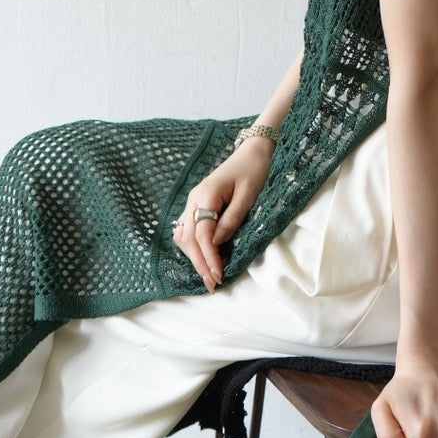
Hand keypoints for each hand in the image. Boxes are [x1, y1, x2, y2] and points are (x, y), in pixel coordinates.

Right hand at [171, 137, 273, 292]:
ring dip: (194, 257)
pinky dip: (193, 247)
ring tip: (208, 276)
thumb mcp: (249, 195)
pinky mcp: (197, 205)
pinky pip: (188, 230)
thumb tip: (217, 244)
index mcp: (206, 194)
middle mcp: (193, 199)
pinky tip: (204, 259)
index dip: (209, 257)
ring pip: (184, 236)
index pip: (202, 233)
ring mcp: (192, 202)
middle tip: (213, 284)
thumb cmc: (253, 171)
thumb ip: (232, 219)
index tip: (219, 275)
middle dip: (199, 263)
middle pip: (188, 238)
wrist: (251, 152)